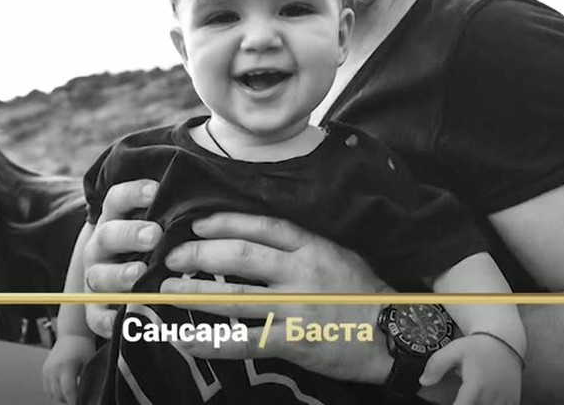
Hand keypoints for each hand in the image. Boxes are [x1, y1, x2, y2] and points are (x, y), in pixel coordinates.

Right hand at [41, 335, 96, 402]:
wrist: (72, 334)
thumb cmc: (84, 348)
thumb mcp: (89, 363)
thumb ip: (87, 380)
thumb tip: (88, 396)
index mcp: (67, 366)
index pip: (68, 390)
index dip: (74, 401)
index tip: (81, 404)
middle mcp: (54, 369)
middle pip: (59, 395)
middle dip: (69, 400)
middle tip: (79, 400)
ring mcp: (47, 370)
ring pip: (52, 394)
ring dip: (61, 397)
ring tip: (73, 394)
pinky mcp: (44, 371)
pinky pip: (47, 389)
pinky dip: (55, 392)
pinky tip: (65, 390)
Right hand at [82, 179, 162, 336]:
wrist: (120, 273)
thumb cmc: (150, 243)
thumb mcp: (155, 222)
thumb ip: (171, 214)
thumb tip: (207, 200)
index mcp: (115, 219)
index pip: (118, 199)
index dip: (135, 193)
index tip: (156, 191)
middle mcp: (102, 246)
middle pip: (109, 235)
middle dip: (130, 234)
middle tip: (154, 235)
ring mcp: (97, 276)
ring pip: (99, 275)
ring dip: (119, 275)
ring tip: (140, 274)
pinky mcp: (96, 308)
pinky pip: (95, 316)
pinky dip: (106, 320)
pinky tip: (120, 322)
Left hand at [157, 212, 394, 384]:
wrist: (397, 336)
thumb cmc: (366, 293)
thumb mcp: (340, 254)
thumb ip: (303, 244)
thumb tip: (259, 234)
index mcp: (313, 246)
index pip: (262, 226)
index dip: (225, 221)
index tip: (197, 221)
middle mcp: (302, 272)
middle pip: (240, 256)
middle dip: (199, 253)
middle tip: (172, 254)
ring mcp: (296, 308)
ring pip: (235, 296)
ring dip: (196, 293)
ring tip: (166, 290)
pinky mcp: (294, 342)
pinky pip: (244, 342)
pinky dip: (211, 341)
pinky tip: (185, 339)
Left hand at [420, 335, 522, 404]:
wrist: (505, 341)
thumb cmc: (479, 347)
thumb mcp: (454, 350)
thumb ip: (436, 365)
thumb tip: (424, 381)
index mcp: (476, 388)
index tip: (449, 402)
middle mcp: (491, 398)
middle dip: (462, 403)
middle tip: (458, 396)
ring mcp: (504, 402)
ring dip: (474, 404)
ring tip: (468, 395)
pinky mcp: (512, 402)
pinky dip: (486, 404)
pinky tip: (481, 399)